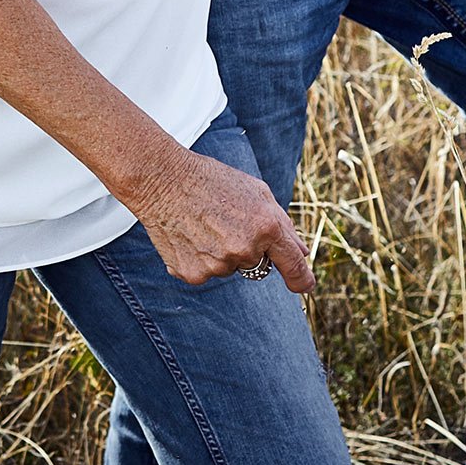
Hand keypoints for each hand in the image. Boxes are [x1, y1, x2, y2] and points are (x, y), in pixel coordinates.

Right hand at [122, 146, 315, 291]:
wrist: (161, 178)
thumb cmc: (211, 180)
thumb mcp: (256, 191)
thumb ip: (283, 224)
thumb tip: (301, 253)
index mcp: (266, 226)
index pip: (293, 265)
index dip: (301, 279)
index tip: (304, 286)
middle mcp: (245, 250)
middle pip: (257, 265)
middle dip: (248, 249)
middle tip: (224, 222)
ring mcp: (218, 265)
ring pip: (229, 268)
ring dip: (221, 253)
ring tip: (202, 224)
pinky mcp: (194, 274)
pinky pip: (205, 273)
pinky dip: (198, 259)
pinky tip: (187, 235)